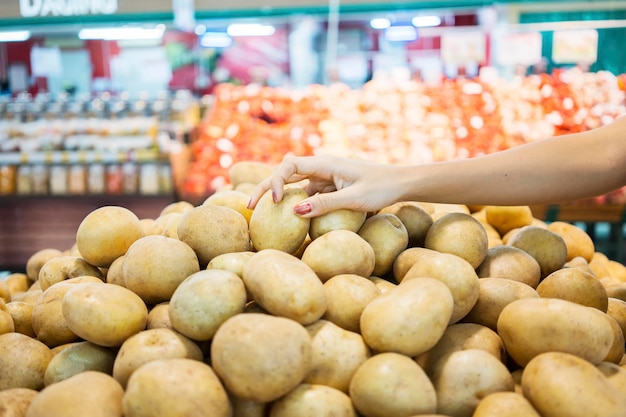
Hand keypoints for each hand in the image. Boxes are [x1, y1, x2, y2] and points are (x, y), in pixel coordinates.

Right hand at [247, 155, 402, 216]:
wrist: (401, 183)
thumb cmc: (382, 188)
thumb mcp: (355, 199)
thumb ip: (325, 204)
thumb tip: (294, 212)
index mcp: (326, 163)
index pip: (289, 165)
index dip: (275, 181)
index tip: (275, 203)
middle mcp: (321, 167)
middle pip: (285, 173)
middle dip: (265, 187)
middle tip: (247, 206)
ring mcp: (324, 178)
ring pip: (294, 185)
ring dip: (277, 196)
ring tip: (259, 215)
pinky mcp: (329, 188)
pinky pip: (307, 195)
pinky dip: (295, 205)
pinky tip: (286, 219)